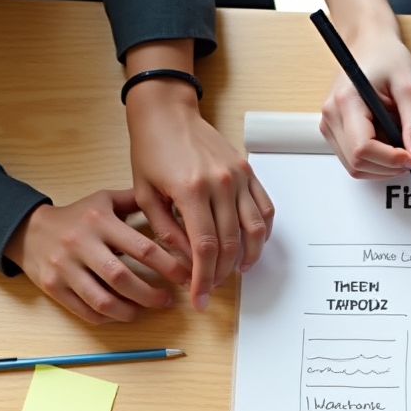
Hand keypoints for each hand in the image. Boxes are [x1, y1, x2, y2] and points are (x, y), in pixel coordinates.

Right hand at [3, 191, 185, 323]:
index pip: (143, 249)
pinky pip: (86, 311)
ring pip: (103, 300)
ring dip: (131, 311)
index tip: (186, 277)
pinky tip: (123, 313)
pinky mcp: (52, 286)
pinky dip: (109, 318)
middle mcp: (80, 243)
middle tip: (168, 300)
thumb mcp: (104, 201)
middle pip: (123, 278)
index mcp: (99, 221)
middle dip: (151, 295)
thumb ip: (136, 201)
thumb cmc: (78, 217)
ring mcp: (64, 267)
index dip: (170, 267)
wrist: (28, 229)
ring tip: (146, 309)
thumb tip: (174, 205)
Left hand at [126, 82, 273, 310]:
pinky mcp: (248, 172)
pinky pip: (265, 209)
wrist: (167, 113)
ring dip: (247, 258)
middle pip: (230, 244)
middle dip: (221, 274)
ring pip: (254, 231)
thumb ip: (167, 231)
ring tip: (235, 273)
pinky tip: (251, 246)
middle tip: (212, 289)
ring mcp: (238, 177)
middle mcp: (219, 184)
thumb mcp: (145, 194)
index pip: (204, 247)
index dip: (203, 278)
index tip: (199, 297)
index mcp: (190, 190)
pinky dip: (262, 233)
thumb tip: (189, 262)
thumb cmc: (151, 150)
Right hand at [319, 30, 410, 179]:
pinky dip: (375, 160)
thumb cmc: (386, 56)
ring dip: (382, 165)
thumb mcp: (410, 88)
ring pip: (355, 167)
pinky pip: (353, 159)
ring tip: (398, 142)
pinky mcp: (333, 130)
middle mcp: (331, 115)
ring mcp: (329, 124)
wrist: (369, 42)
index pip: (363, 149)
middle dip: (388, 167)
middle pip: (357, 164)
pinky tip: (387, 141)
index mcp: (346, 101)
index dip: (391, 160)